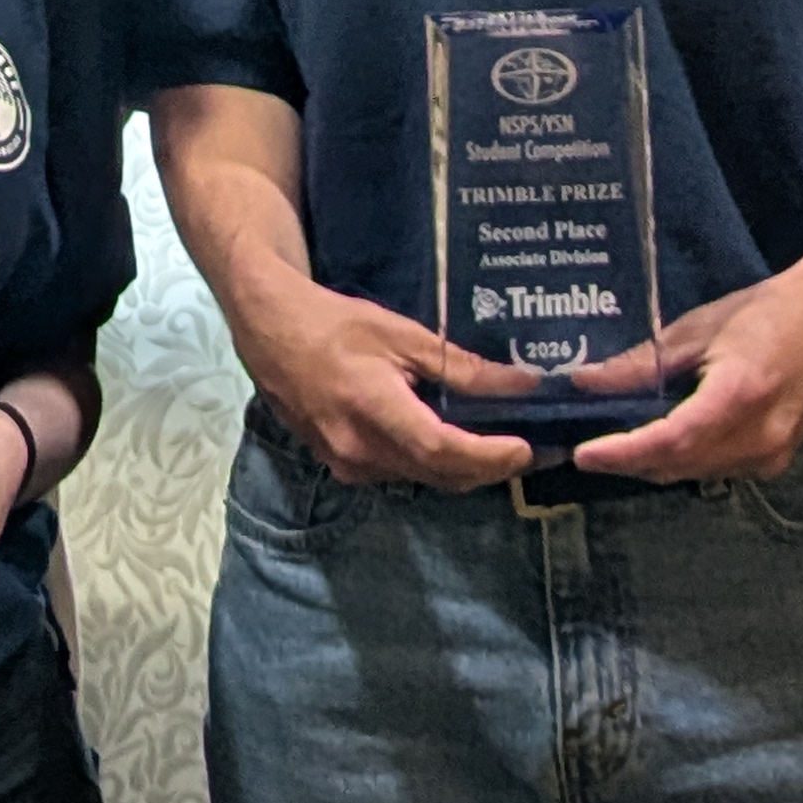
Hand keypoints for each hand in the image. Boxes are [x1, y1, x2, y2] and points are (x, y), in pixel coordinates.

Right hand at [237, 273, 538, 491]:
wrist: (271, 332)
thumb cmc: (335, 323)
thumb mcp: (401, 334)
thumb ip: (460, 366)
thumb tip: (522, 383)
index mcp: (373, 409)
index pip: (442, 449)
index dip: (489, 456)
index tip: (528, 449)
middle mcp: (360, 450)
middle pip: (440, 474)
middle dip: (488, 468)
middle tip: (531, 450)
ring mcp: (348, 465)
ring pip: (422, 478)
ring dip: (462, 468)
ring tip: (497, 444)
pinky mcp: (341, 468)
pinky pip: (400, 473)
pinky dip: (431, 463)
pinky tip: (449, 441)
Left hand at [568, 243, 802, 483]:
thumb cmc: (769, 313)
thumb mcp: (700, 328)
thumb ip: (643, 363)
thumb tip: (585, 382)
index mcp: (738, 397)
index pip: (670, 442)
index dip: (623, 453)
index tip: (584, 454)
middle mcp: (758, 439)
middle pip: (679, 466)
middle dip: (631, 462)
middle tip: (590, 449)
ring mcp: (773, 456)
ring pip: (697, 473)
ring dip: (657, 464)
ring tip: (620, 445)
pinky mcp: (779, 460)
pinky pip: (720, 471)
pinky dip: (688, 461)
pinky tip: (666, 442)